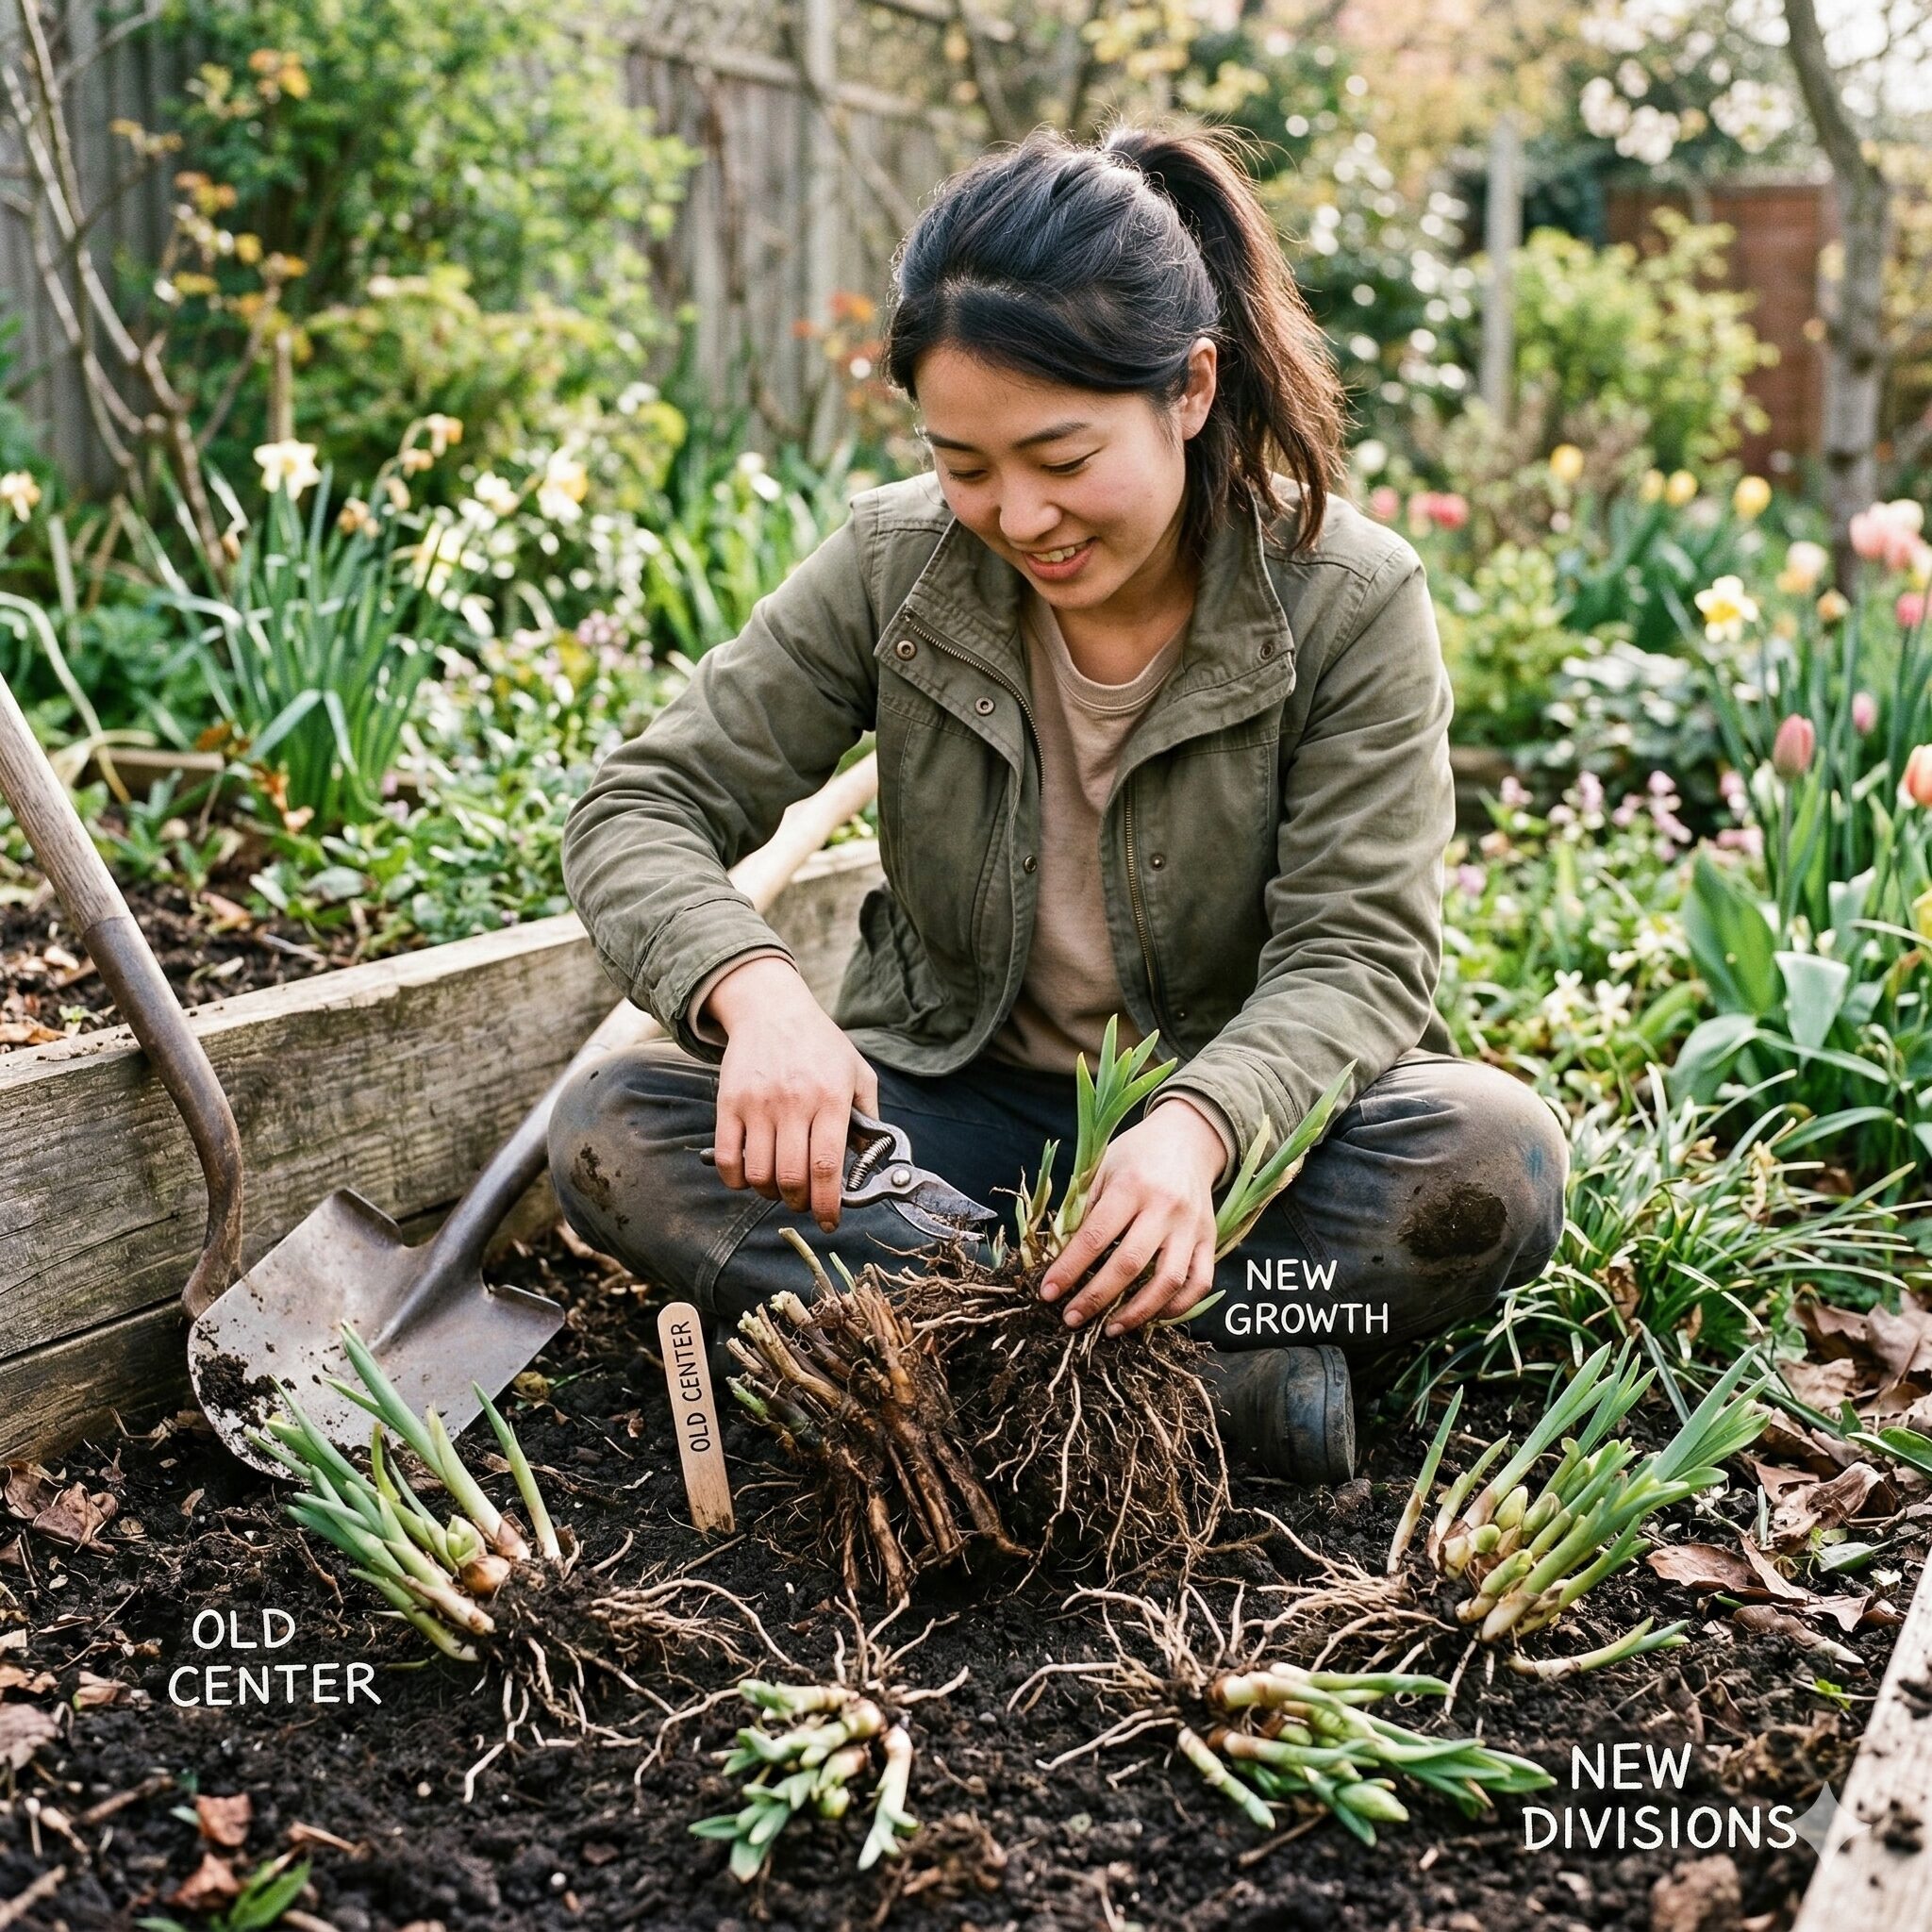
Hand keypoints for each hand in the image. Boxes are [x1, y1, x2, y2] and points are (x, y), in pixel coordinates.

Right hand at [706, 956, 879, 1231]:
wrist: (772, 1009)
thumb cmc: (820, 1044)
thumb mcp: (857, 1072)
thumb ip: (868, 1116)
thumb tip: (871, 1161)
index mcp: (831, 1099)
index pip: (827, 1167)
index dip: (829, 1204)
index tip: (832, 1221)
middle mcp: (794, 1103)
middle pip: (793, 1178)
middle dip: (800, 1204)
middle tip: (805, 1204)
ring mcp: (758, 1104)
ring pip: (759, 1173)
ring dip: (770, 1194)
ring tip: (780, 1188)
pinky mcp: (729, 1103)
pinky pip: (728, 1157)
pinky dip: (736, 1180)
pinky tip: (750, 1176)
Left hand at [1038, 1099, 1225, 1335]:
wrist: (1188, 1138)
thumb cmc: (1136, 1154)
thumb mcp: (1102, 1167)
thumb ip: (1084, 1209)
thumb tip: (1059, 1257)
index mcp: (1131, 1185)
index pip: (1094, 1236)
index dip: (1069, 1269)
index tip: (1048, 1293)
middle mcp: (1165, 1207)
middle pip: (1129, 1264)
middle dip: (1096, 1298)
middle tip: (1071, 1318)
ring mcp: (1192, 1227)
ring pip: (1168, 1281)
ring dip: (1137, 1312)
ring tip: (1110, 1328)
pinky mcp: (1211, 1239)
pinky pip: (1199, 1283)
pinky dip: (1176, 1307)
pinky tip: (1151, 1316)